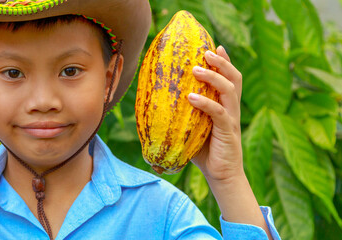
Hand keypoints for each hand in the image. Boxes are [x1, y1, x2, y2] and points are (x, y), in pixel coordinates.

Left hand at [189, 46, 244, 182]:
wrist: (221, 175)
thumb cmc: (204, 152)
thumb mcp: (191, 129)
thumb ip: (181, 116)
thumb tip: (153, 106)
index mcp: (226, 106)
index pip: (229, 79)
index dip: (224, 62)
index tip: (214, 46)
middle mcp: (232, 109)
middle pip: (234, 78)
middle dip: (221, 62)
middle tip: (206, 51)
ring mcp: (231, 119)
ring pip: (228, 90)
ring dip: (213, 77)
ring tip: (196, 69)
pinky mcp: (228, 132)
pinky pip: (219, 113)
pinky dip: (206, 103)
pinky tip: (191, 97)